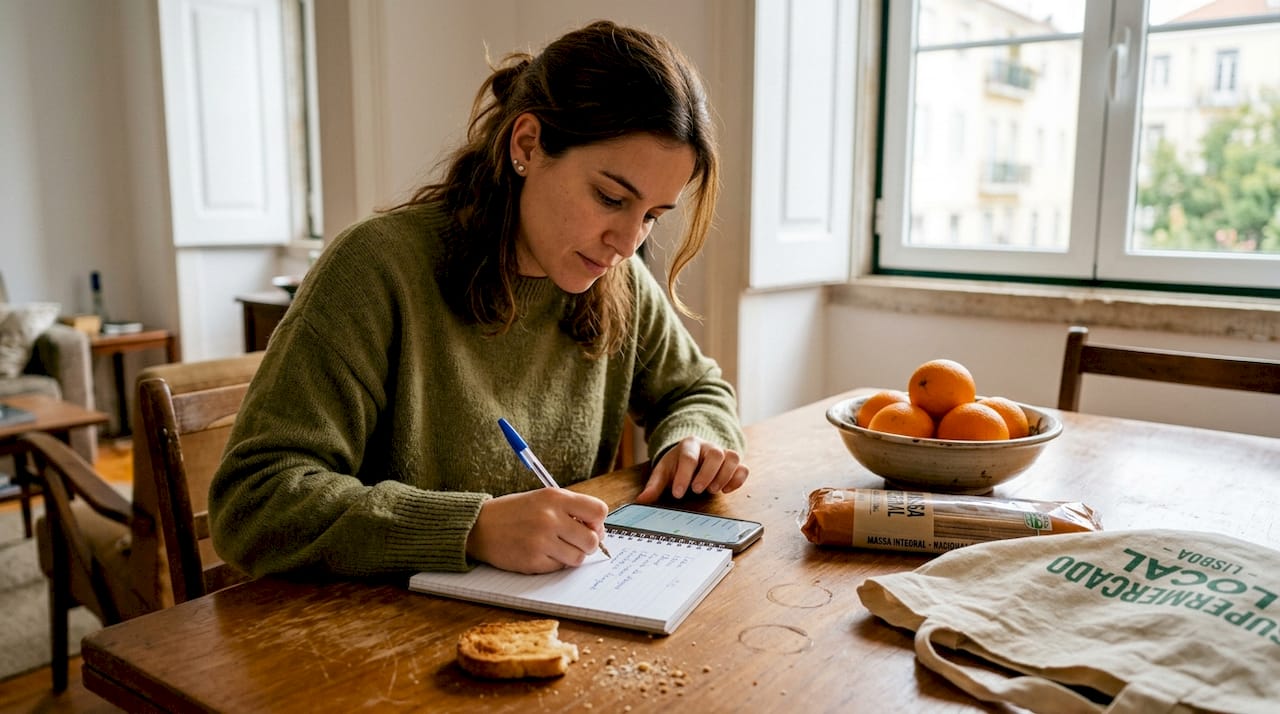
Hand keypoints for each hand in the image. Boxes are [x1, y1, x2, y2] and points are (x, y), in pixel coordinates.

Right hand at [466, 488, 608, 572]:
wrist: (479, 527)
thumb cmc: (514, 512)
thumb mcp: (543, 499)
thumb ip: (570, 509)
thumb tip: (598, 530)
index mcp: (555, 498)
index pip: (599, 511)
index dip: (598, 522)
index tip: (590, 526)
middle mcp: (550, 518)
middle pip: (592, 540)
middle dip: (588, 544)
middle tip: (576, 542)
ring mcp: (542, 540)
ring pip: (578, 558)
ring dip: (572, 555)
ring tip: (557, 548)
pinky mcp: (534, 560)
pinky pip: (560, 568)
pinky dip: (555, 563)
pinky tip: (542, 553)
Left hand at [635, 436, 748, 502]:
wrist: (691, 456)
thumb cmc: (676, 465)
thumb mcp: (663, 472)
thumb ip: (654, 486)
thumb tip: (641, 500)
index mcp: (689, 445)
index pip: (688, 457)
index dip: (684, 476)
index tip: (678, 494)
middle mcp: (709, 446)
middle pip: (715, 454)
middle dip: (707, 474)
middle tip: (697, 490)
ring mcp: (724, 453)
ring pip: (732, 457)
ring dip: (724, 476)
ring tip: (712, 490)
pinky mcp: (734, 464)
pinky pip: (743, 468)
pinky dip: (737, 480)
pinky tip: (726, 490)